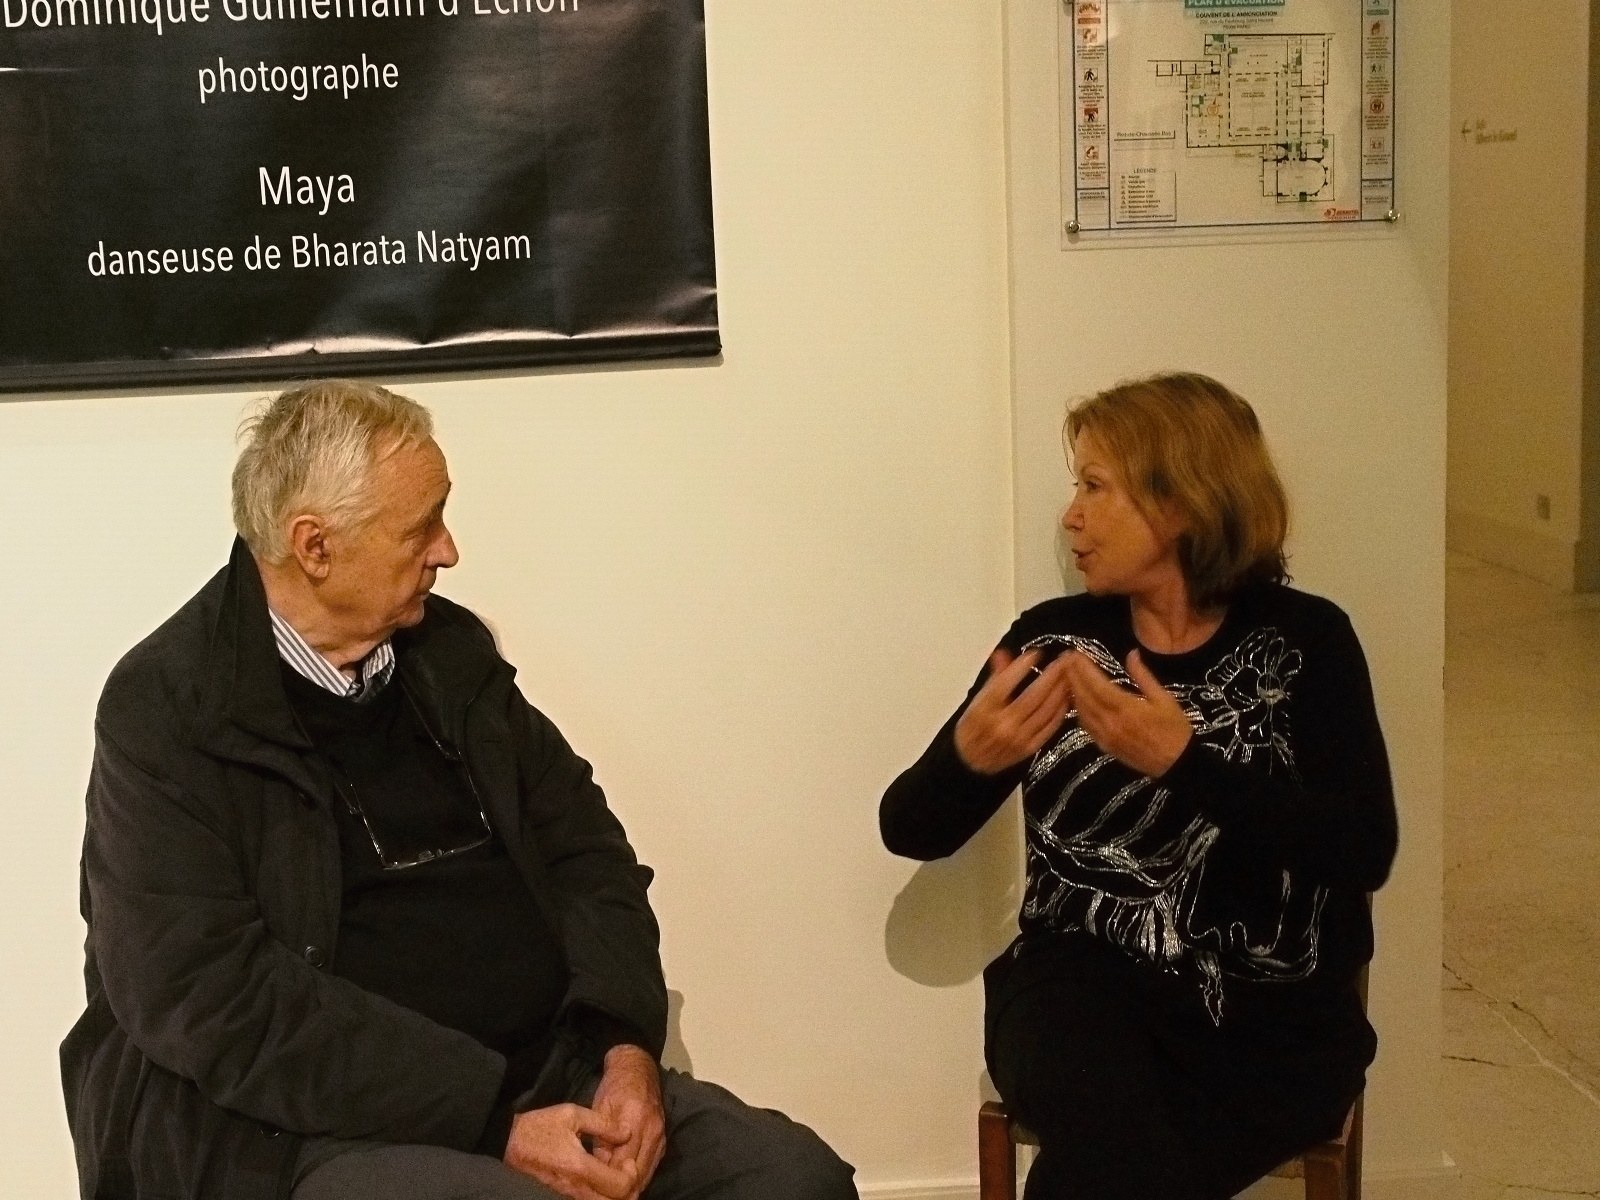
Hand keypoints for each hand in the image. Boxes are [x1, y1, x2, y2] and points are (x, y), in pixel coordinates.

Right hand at [503, 1103, 636, 1199]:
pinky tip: (601, 1178)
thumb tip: (627, 1133)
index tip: (627, 1160)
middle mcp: (576, 1187)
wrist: (508, 1143)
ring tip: (615, 1173)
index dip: (631, 1175)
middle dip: (627, 1189)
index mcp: (580, 1167)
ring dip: (613, 1194)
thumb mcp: (572, 1114)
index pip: (619, 1186)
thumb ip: (604, 1124)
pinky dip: (601, 1195)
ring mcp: (568, 1195)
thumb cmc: (540, 1126)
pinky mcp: (562, 1196)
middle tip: (626, 1169)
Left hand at [589, 1045, 665, 1199]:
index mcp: (633, 1121)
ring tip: (618, 1196)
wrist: (638, 1069)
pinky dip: (642, 1177)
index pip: (622, 1163)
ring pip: (648, 1172)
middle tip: (609, 1198)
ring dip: (634, 1186)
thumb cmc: (615, 1087)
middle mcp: (651, 1131)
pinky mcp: (663, 1138)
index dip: (610, 1180)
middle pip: (639, 1173)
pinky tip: (631, 1184)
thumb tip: (598, 1169)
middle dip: (624, 1190)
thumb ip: (601, 1140)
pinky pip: (654, 1165)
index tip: (599, 1191)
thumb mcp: (600, 1110)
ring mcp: (660, 1135)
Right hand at [953, 648, 1073, 773]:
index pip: (1004, 684)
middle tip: (1062, 661)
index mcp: (983, 711)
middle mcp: (1001, 725)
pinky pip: (1049, 727)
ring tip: (1068, 676)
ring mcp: (1018, 738)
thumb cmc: (973, 727)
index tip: (1035, 654)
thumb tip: (1002, 653)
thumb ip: (993, 678)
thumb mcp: (977, 700)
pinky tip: (1066, 698)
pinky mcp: (1029, 748)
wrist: (971, 763)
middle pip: (1031, 697)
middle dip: (1050, 677)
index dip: (1021, 667)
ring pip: (1045, 711)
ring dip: (1059, 692)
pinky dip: (1060, 711)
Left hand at [1061, 648, 1191, 777]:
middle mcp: (1110, 722)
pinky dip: (1078, 710)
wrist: (1177, 764)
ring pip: (1081, 711)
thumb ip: (1143, 676)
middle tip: (1066, 659)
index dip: (1083, 669)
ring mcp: (1105, 736)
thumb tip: (1131, 653)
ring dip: (1073, 692)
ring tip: (1069, 675)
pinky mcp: (1104, 746)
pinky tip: (1078, 700)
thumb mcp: (1164, 698)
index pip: (1096, 684)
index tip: (1075, 654)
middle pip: (1084, 696)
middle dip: (1073, 676)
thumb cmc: (1174, 728)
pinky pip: (1085, 725)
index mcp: (1126, 708)